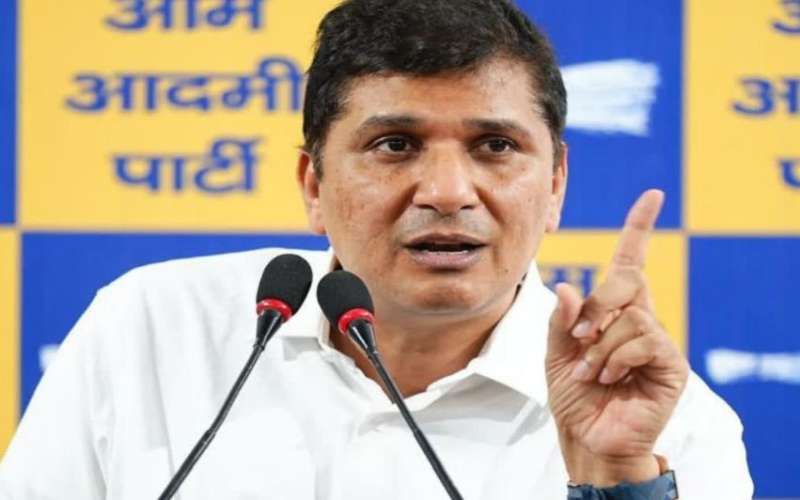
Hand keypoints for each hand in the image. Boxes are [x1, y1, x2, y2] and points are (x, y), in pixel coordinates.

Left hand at [545, 189, 688, 486]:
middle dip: (597, 305)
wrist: (587, 439)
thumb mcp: (556, 354)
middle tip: (577, 338)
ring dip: (600, 346)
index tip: (652, 196)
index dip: (638, 229)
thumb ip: (562, 321)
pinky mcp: (669, 366)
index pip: (630, 263)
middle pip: (627, 281)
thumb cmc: (574, 396)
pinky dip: (616, 358)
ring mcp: (656, 343)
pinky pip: (644, 341)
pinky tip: (607, 378)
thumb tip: (568, 287)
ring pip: (632, 316)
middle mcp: (639, 321)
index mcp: (613, 314)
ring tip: (589, 372)